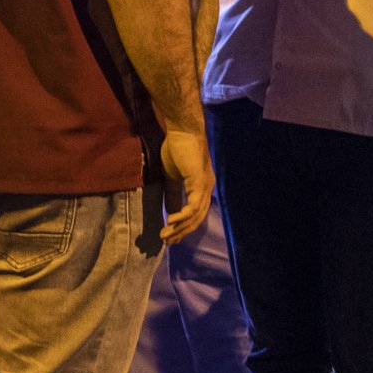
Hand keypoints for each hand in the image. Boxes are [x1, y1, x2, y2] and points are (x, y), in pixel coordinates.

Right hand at [156, 126, 214, 245]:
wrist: (182, 130)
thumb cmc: (176, 149)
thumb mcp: (172, 177)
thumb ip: (172, 195)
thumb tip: (169, 213)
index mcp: (202, 187)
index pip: (196, 213)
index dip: (184, 227)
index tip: (171, 237)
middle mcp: (207, 188)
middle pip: (197, 218)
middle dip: (182, 232)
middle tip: (167, 242)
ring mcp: (205, 186)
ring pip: (195, 215)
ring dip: (180, 228)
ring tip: (165, 235)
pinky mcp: (199, 182)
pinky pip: (193, 206)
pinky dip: (182, 216)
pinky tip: (170, 221)